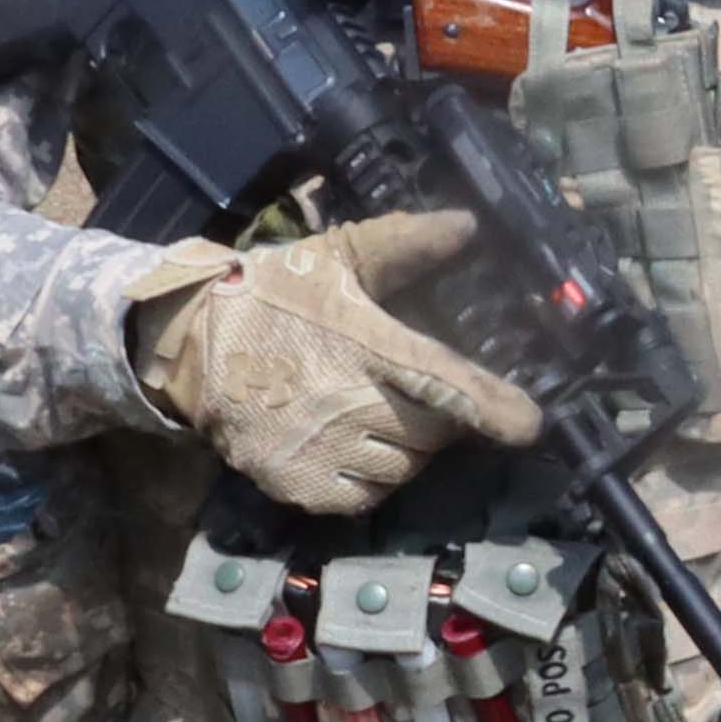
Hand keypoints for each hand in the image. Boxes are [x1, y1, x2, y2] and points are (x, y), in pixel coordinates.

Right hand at [132, 208, 543, 515]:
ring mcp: (322, 451)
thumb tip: (469, 225)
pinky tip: (354, 446)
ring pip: (402, 468)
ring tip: (382, 416)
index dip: (493, 408)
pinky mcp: (299, 485)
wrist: (189, 343)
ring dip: (407, 449)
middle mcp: (349, 405)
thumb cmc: (272, 295)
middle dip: (441, 418)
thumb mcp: (338, 258)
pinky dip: (371, 478)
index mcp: (365, 346)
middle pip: (431, 434)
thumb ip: (406, 244)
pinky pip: (363, 496)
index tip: (531, 424)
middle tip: (421, 394)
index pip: (445, 384)